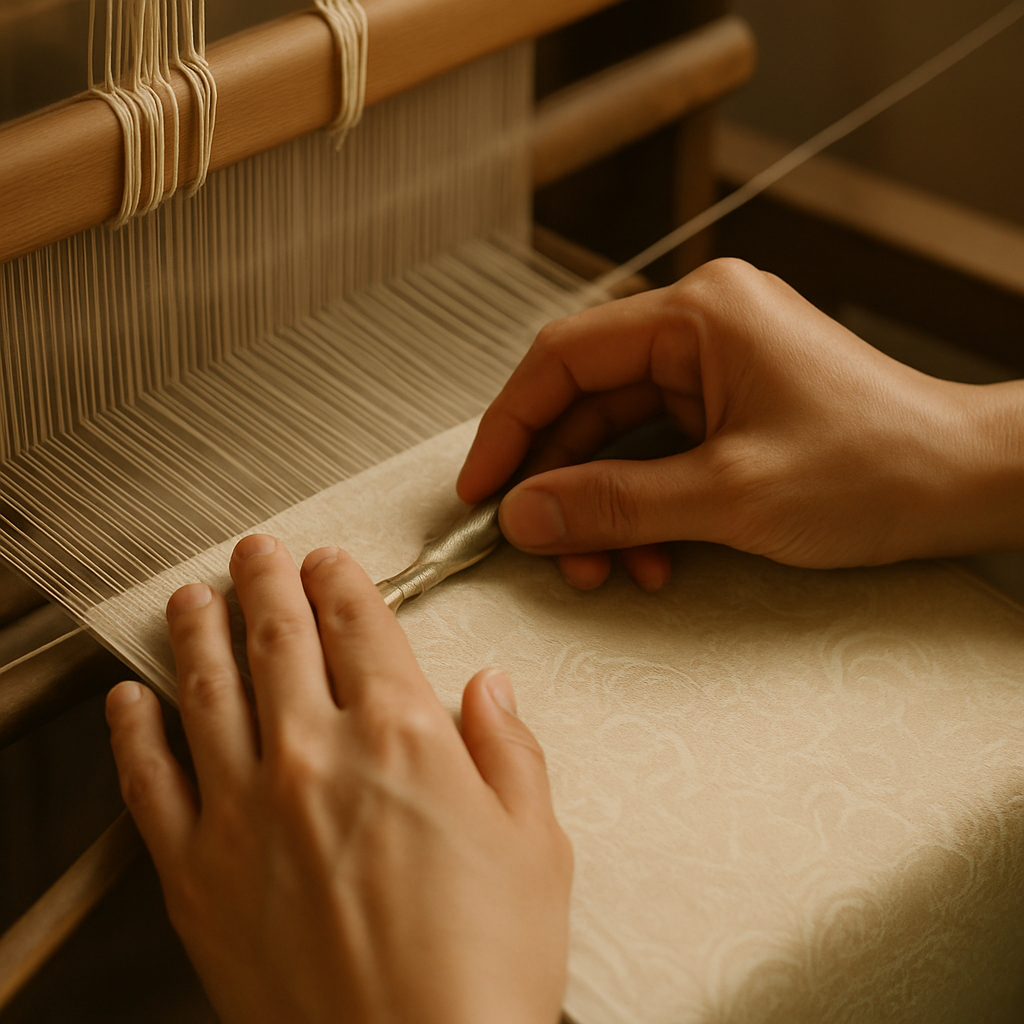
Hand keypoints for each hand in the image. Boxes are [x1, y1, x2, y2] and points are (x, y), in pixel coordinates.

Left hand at [106, 535, 571, 1023]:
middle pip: (278, 635)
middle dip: (265, 579)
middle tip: (255, 551)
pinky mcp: (196, 871)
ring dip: (197, 627)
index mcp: (402, 737)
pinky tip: (131, 699)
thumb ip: (511, 750)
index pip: (360, 624)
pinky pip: (150, 778)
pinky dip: (134, 729)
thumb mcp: (537, 845)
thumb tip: (491, 689)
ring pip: (207, 686)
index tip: (331, 563)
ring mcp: (247, 809)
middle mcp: (316, 755)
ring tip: (192, 594)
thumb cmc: (484, 970)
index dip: (342, 581)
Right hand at [458, 258, 1023, 585]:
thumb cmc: (882, 466)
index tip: (483, 487)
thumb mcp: (730, 495)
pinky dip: (643, 505)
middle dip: (561, 481)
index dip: (510, 426)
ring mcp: (717, 369)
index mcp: (699, 315)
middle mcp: (702, 329)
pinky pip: (658, 452)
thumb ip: (616, 503)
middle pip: (586, 401)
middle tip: (542, 543)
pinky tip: (650, 555)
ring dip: (603, 505)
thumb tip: (527, 512)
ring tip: (606, 566)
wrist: (969, 482)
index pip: (564, 357)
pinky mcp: (730, 407)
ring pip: (619, 436)